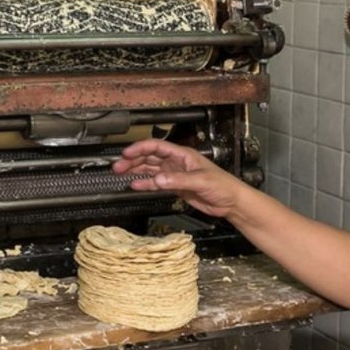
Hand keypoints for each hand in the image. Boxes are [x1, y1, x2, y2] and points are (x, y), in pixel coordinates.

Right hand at [112, 139, 245, 217]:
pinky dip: (146, 184)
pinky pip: (156, 183)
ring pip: (151, 169)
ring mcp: (175, 174)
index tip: (127, 153)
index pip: (157, 147)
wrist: (231, 202)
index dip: (140, 148)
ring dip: (136, 171)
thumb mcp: (200, 180)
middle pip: (150, 157)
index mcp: (183, 155)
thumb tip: (157, 179)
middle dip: (133, 160)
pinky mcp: (176, 187)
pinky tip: (136, 185)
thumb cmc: (223, 185)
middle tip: (118, 166)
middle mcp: (177, 162)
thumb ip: (177, 180)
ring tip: (121, 174)